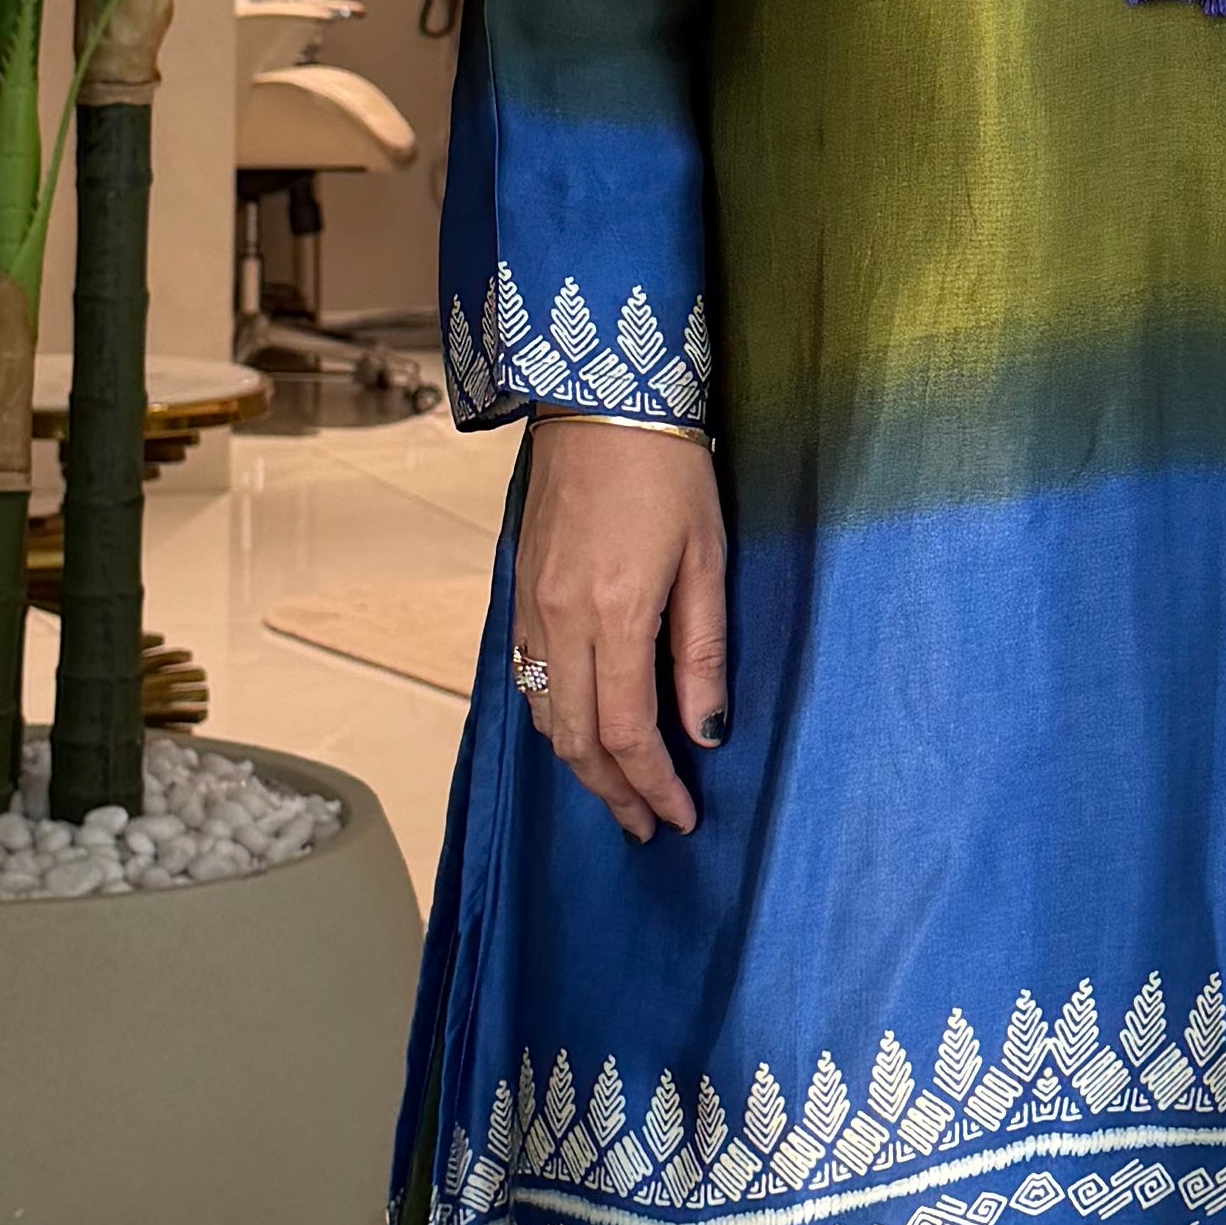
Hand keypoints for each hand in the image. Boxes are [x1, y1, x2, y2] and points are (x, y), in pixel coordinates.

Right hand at [512, 413, 728, 842]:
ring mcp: (531, 607)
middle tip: (646, 824)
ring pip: (544, 715)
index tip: (680, 818)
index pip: (629, 733)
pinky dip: (553, 718)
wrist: (596, 400)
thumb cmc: (666, 469)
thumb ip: (703, 653)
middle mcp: (561, 621)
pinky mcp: (519, 591)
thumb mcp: (706, 559)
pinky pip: (527, 678)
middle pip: (576, 740)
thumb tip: (706, 731)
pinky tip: (581, 728)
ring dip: (580, 763)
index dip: (654, 786)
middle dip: (614, 793)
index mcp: (616, 615)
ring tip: (619, 787)